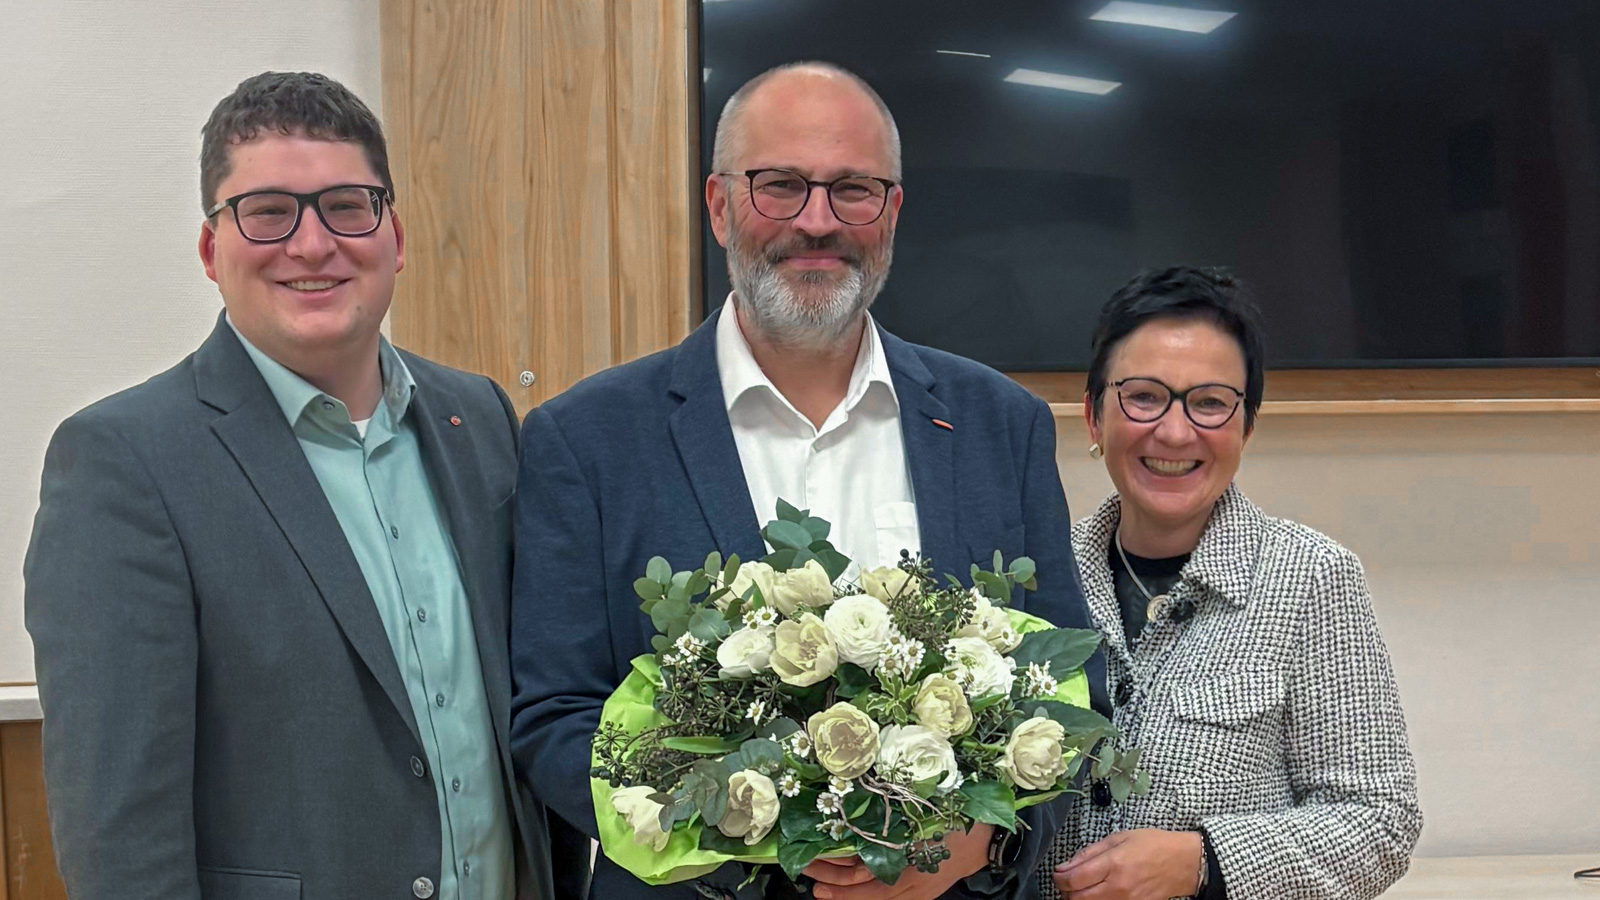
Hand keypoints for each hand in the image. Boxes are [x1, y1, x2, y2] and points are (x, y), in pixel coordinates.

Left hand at [802, 824, 993, 899]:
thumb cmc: (954, 820)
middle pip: (863, 888)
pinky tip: (848, 889)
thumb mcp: (921, 821)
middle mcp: (908, 885)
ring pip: (872, 896)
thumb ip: (892, 827)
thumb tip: (855, 820)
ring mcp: (914, 891)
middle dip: (832, 883)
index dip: (835, 872)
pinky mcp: (918, 891)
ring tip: (819, 888)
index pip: (863, 878)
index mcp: (908, 867)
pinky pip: (885, 896)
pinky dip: (863, 892)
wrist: (985, 838)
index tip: (812, 863)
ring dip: (844, 891)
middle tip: (807, 873)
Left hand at [1051, 829, 1201, 899]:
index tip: (1057, 873)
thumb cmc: (1153, 845)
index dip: (1059, 878)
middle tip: (1065, 881)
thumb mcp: (1120, 838)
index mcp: (1113, 864)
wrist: (1183, 863)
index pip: (1074, 879)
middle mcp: (1118, 887)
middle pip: (1077, 898)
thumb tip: (1066, 865)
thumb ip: (1090, 852)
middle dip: (1065, 891)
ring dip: (1078, 899)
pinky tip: (1096, 894)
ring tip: (1079, 888)